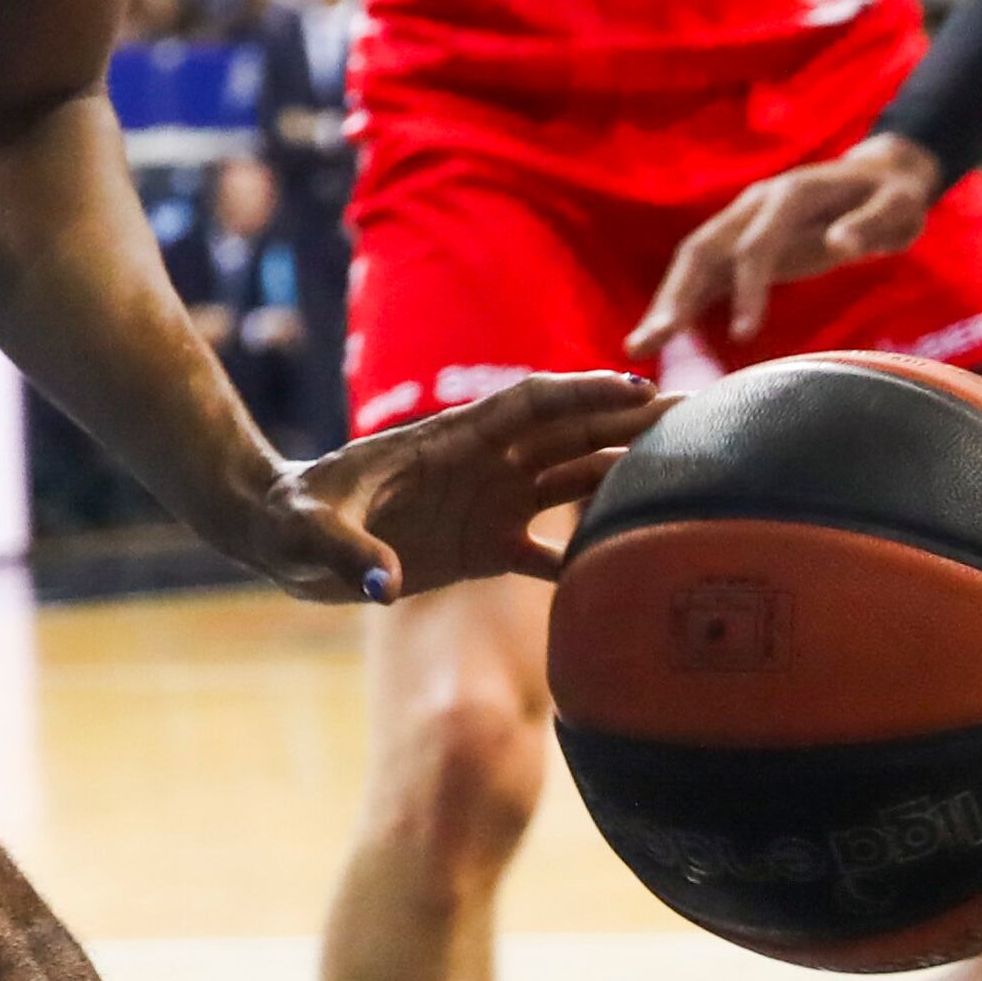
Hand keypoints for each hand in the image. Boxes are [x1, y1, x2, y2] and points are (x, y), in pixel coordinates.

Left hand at [227, 370, 657, 603]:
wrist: (280, 535)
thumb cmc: (291, 518)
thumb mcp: (311, 531)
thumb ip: (349, 554)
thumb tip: (383, 588)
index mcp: (448, 441)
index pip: (530, 407)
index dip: (583, 396)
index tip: (639, 393)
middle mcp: (480, 465)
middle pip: (569, 434)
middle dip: (630, 422)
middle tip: (701, 416)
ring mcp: (487, 503)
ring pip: (571, 480)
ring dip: (625, 475)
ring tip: (692, 476)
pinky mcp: (483, 547)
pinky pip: (549, 546)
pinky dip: (589, 551)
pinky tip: (635, 569)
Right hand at [631, 134, 946, 360]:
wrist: (879, 174)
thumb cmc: (894, 197)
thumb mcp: (900, 207)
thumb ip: (872, 223)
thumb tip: (842, 244)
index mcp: (790, 194)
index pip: (757, 244)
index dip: (748, 288)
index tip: (744, 333)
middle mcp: (754, 204)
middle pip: (702, 248)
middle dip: (675, 296)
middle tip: (650, 342)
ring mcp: (742, 221)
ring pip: (691, 260)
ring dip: (665, 302)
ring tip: (639, 347)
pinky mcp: (741, 241)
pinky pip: (702, 272)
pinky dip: (678, 303)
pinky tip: (659, 338)